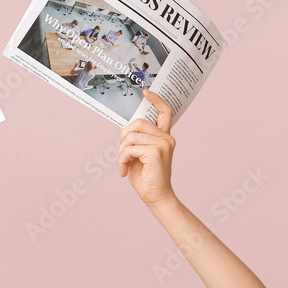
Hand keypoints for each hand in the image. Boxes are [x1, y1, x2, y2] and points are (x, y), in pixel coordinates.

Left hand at [119, 89, 176, 207]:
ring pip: (130, 136)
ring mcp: (163, 144)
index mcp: (164, 137)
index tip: (146, 91)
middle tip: (123, 153)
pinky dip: (121, 159)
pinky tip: (124, 170)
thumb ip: (138, 139)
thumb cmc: (145, 176)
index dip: (156, 99)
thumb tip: (127, 128)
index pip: (165, 112)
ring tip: (124, 164)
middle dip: (123, 136)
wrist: (155, 196)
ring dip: (121, 151)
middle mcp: (166, 138)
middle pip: (137, 122)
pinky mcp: (156, 152)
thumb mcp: (140, 153)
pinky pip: (129, 148)